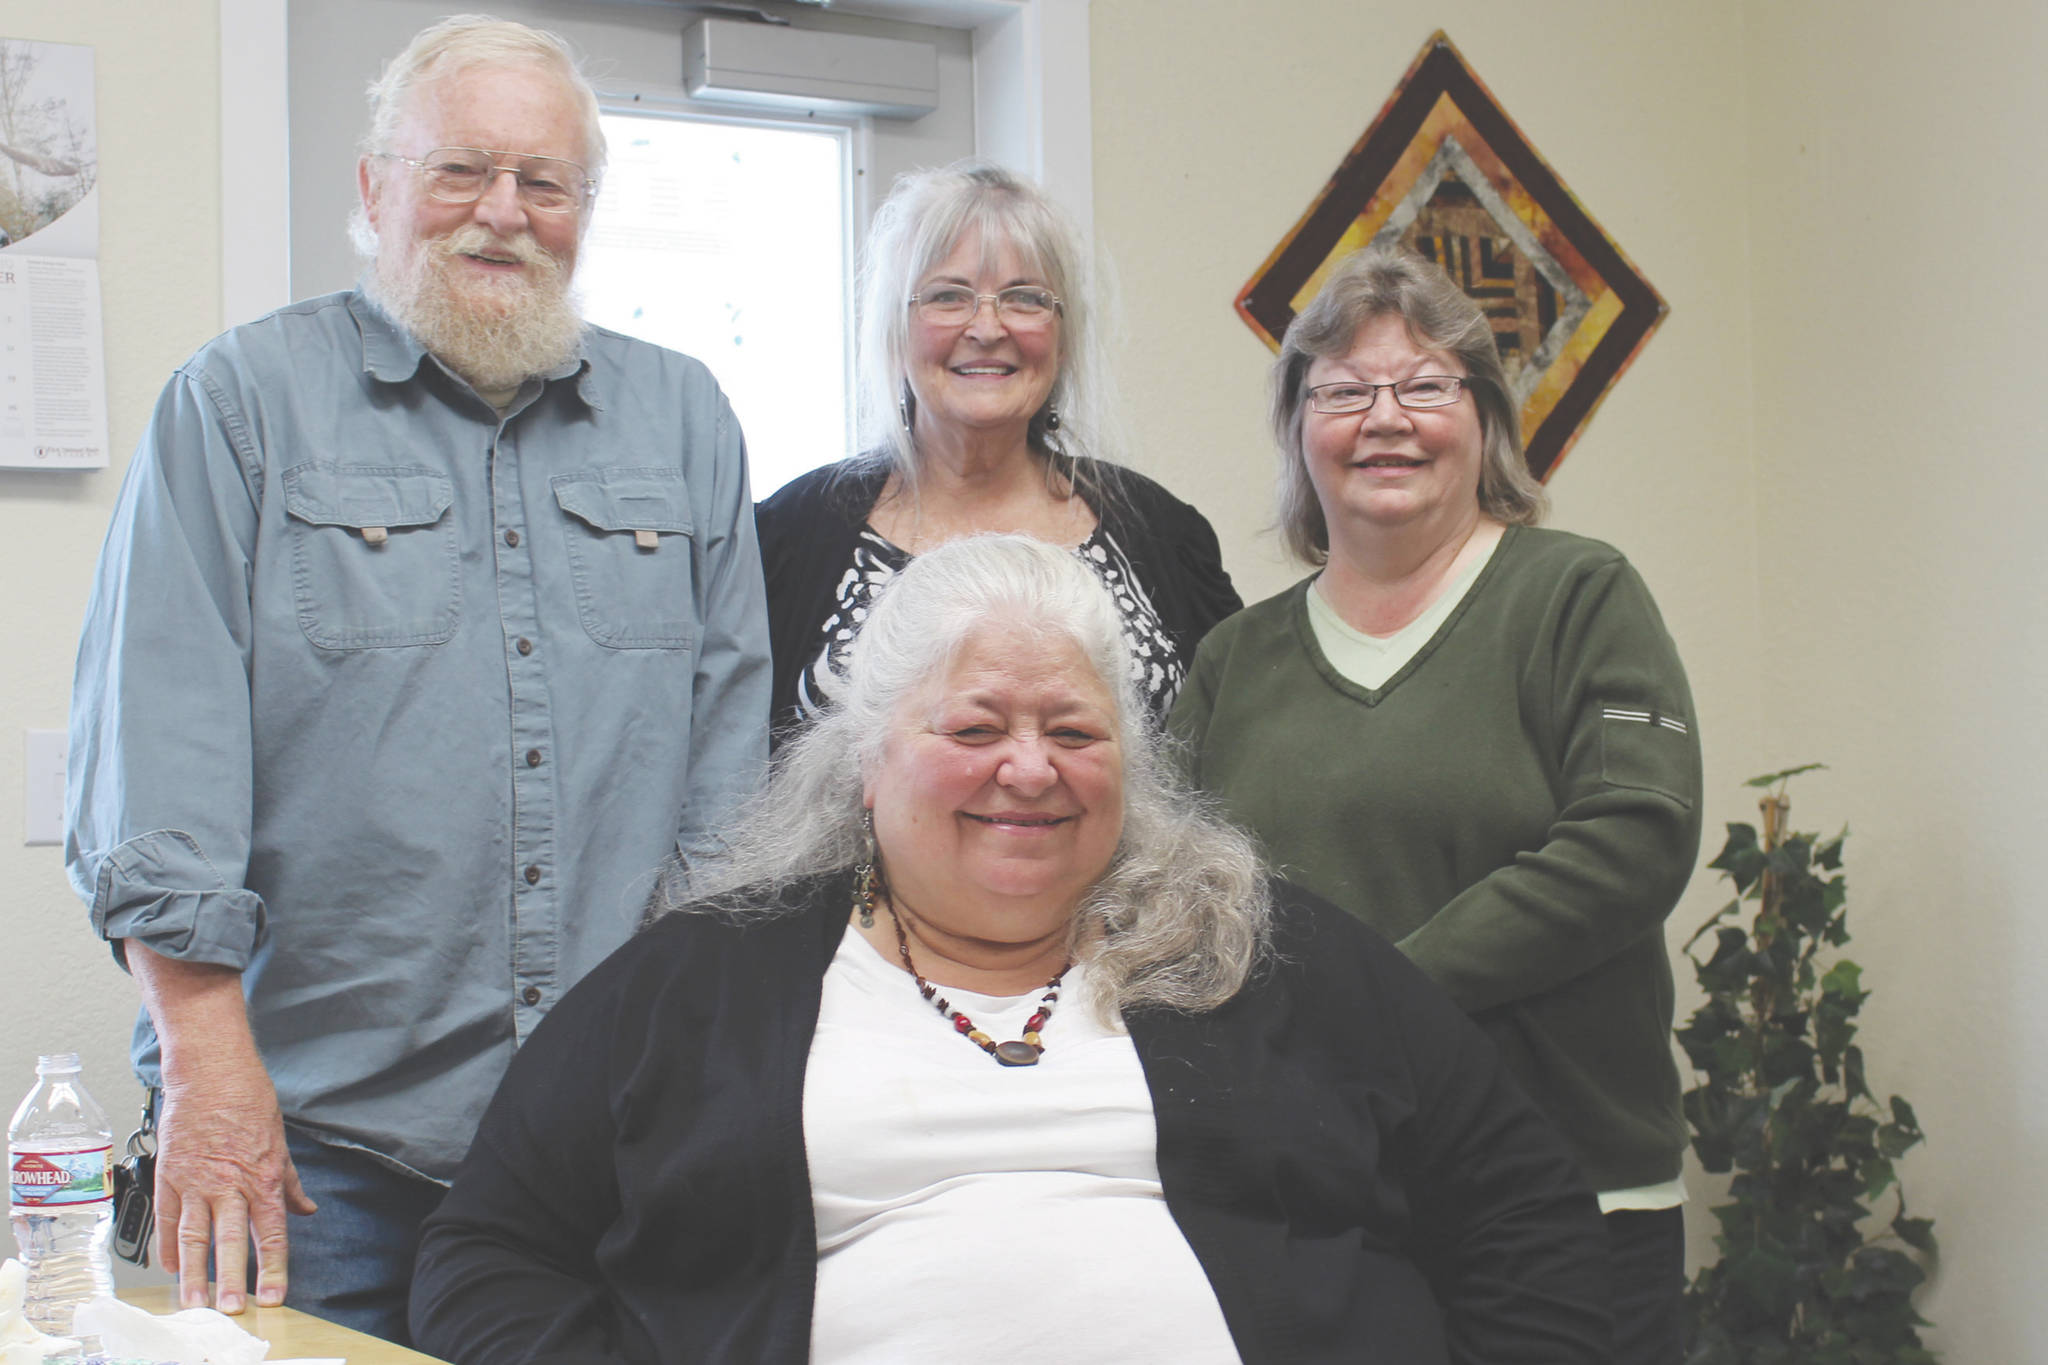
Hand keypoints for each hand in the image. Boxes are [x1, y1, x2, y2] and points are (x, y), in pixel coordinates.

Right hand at [124, 945, 317, 1313]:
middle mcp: (229, 1184)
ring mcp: (196, 1181)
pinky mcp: (170, 1175)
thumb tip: (308, 1209)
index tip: (274, 1296)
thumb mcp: (280, 1140)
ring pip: (195, 1237)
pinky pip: (168, 1219)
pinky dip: (169, 1246)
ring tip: (194, 1303)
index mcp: (263, 1177)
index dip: (274, 1268)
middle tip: (230, 1310)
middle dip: (232, 1280)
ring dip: (195, 1273)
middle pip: (231, 1242)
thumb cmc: (248, 1099)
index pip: (271, 1233)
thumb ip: (291, 1182)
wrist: (209, 1070)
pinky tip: (171, 1268)